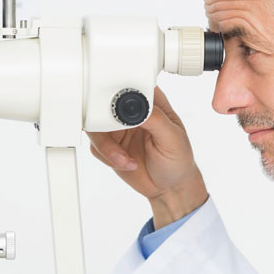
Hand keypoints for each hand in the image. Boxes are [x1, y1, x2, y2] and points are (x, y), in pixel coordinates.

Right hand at [87, 87, 207, 227]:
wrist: (169, 187)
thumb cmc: (178, 159)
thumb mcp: (173, 138)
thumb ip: (155, 119)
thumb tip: (137, 106)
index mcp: (150, 102)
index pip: (130, 86)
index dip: (118, 91)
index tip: (115, 106)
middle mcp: (132, 112)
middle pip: (103, 103)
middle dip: (104, 121)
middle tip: (115, 136)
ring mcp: (117, 128)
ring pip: (95, 127)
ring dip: (106, 146)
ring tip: (124, 159)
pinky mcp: (108, 145)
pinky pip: (95, 147)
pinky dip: (108, 157)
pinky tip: (126, 163)